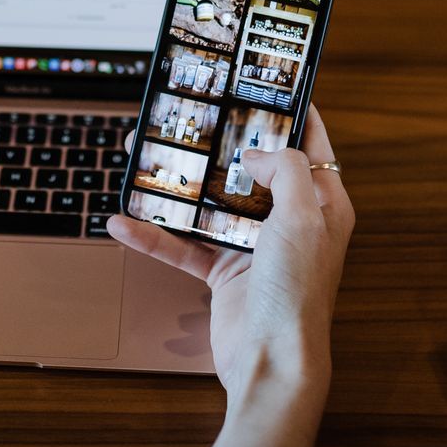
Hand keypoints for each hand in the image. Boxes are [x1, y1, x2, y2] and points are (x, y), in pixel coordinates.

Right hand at [107, 105, 354, 405]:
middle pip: (252, 170)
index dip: (292, 112)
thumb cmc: (297, 295)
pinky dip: (155, 235)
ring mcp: (256, 247)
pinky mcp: (225, 273)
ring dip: (179, 186)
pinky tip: (124, 222)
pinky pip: (185, 245)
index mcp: (322, 205)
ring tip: (145, 159)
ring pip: (212, 204)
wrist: (272, 363)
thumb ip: (285, 171)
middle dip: (219, 144)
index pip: (311, 146)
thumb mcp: (301, 218)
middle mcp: (290, 222)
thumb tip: (258, 152)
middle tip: (191, 115)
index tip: (267, 83)